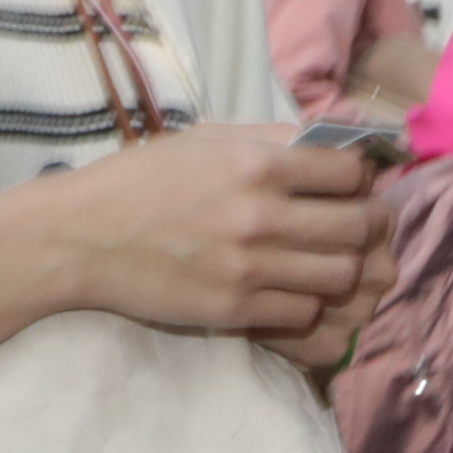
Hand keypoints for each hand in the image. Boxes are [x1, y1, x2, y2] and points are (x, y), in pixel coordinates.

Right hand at [20, 123, 385, 344]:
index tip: (354, 185)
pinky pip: (305, 311)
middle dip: (370, 225)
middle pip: (358, 227)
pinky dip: (308, 302)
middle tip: (363, 226)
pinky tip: (292, 289)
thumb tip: (330, 144)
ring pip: (340, 275)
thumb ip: (269, 140)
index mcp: (256, 164)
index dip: (361, 179)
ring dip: (342, 268)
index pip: (349, 172)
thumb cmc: (141, 181)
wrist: (82, 237)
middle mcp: (259, 215)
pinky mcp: (234, 308)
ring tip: (329, 260)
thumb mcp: (205, 141)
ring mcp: (249, 267)